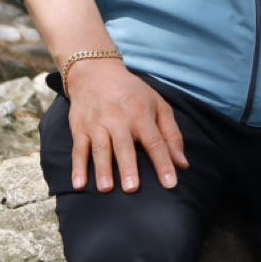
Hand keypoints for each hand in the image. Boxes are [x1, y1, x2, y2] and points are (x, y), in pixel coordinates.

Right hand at [66, 59, 188, 193]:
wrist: (95, 72)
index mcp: (141, 115)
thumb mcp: (158, 105)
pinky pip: (78, 149)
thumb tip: (183, 164)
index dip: (163, 163)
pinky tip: (79, 184)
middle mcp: (119, 120)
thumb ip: (172, 135)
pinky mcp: (80, 128)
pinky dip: (77, 167)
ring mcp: (97, 124)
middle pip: (124, 146)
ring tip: (106, 188)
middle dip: (128, 167)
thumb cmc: (132, 93)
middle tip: (132, 189)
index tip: (170, 184)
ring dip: (102, 169)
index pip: (155, 142)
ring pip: (100, 149)